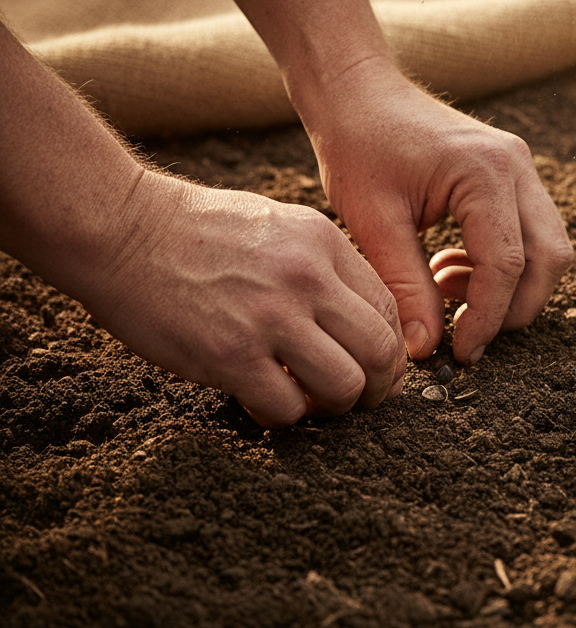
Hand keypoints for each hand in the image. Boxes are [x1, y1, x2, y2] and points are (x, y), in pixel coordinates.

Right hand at [88, 172, 405, 427]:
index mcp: (323, 243)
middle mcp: (307, 278)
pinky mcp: (229, 355)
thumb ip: (322, 266)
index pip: (387, 308)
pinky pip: (285, 407)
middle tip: (358, 398)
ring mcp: (270, 318)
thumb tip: (357, 319)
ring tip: (308, 401)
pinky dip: (282, 415)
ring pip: (343, 385)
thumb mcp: (279, 225)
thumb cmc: (196, 230)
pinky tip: (260, 400)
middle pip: (380, 351)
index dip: (390, 348)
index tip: (376, 367)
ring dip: (333, 406)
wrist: (120, 228)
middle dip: (377, 386)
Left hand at [297, 61, 573, 365]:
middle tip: (464, 335)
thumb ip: (405, 287)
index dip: (488, 317)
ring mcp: (521, 167)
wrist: (358, 91)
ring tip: (445, 290)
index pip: (507, 264)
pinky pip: (531, 232)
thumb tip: (425, 350)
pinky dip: (503, 264)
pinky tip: (449, 268)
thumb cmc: (358, 145)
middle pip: (548, 259)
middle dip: (513, 308)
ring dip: (510, 286)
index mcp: (485, 172)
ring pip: (548, 248)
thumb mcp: (372, 222)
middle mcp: (517, 166)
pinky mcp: (513, 174)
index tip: (461, 354)